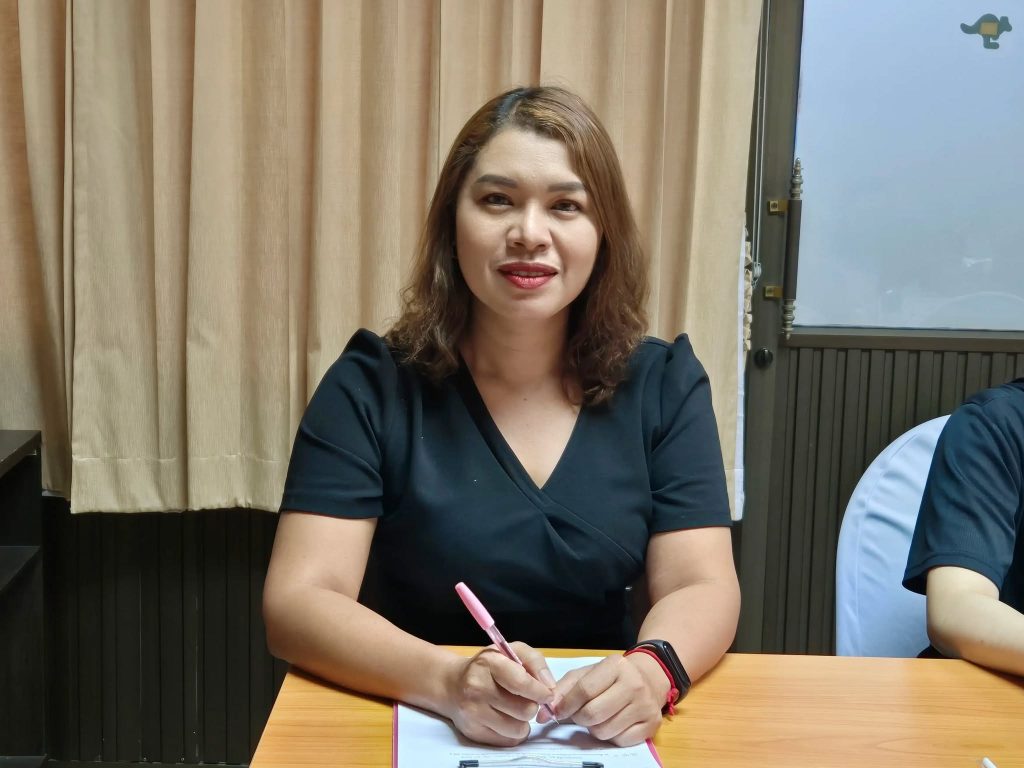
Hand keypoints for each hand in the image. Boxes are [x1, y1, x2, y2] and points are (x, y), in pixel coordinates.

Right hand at [442, 643, 556, 745]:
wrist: (452, 685)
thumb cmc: (488, 667)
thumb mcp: (511, 651)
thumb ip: (535, 661)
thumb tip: (549, 687)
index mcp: (489, 663)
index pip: (521, 683)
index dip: (540, 691)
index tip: (547, 694)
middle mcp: (477, 688)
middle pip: (524, 709)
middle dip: (532, 705)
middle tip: (526, 699)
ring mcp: (474, 712)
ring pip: (518, 728)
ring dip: (523, 721)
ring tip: (514, 709)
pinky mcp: (474, 732)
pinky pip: (508, 740)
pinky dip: (513, 732)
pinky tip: (505, 718)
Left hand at [538, 653, 668, 745]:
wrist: (648, 679)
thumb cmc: (611, 677)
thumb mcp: (587, 674)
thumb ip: (563, 690)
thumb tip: (543, 713)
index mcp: (616, 666)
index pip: (584, 690)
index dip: (566, 704)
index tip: (557, 710)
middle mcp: (634, 684)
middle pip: (593, 714)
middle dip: (579, 718)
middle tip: (579, 714)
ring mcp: (645, 706)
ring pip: (605, 731)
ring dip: (594, 728)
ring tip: (598, 717)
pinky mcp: (652, 725)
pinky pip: (620, 741)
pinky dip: (611, 736)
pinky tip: (613, 723)